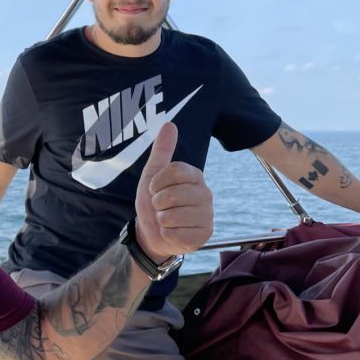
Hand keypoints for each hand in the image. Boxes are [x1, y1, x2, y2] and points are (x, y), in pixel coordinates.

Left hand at [134, 122, 212, 261]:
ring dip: (162, 220)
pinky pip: (177, 234)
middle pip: (173, 194)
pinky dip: (168, 235)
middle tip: (160, 206)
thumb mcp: (152, 175)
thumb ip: (161, 151)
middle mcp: (205, 193)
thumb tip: (169, 124)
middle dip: (158, 203)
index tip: (154, 188)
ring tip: (166, 219)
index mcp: (195, 176)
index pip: (175, 170)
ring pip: (174, 216)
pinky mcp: (205, 235)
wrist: (152, 233)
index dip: (157, 182)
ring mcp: (207, 215)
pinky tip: (173, 233)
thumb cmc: (154, 202)